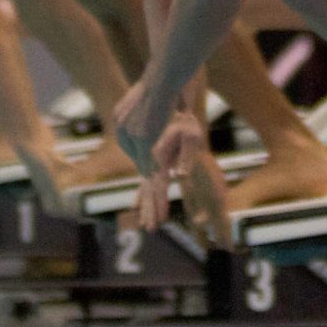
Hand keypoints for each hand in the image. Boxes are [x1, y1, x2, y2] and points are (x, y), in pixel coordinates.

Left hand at [109, 79, 171, 174]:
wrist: (161, 81)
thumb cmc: (158, 82)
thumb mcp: (143, 94)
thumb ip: (141, 104)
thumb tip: (149, 101)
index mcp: (119, 114)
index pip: (123, 136)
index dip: (131, 146)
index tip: (139, 153)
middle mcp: (121, 124)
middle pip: (127, 147)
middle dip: (136, 158)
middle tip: (145, 167)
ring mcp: (131, 133)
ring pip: (137, 155)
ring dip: (144, 166)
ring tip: (151, 173)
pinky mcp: (143, 139)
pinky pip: (145, 158)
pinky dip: (150, 167)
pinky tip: (155, 172)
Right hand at [131, 112, 204, 232]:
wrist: (166, 97)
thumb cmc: (184, 118)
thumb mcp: (191, 136)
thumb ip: (185, 157)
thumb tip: (178, 175)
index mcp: (157, 158)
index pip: (158, 187)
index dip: (159, 205)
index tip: (160, 221)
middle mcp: (147, 159)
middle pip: (147, 189)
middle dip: (150, 210)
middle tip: (151, 229)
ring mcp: (144, 157)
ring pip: (143, 185)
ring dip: (145, 204)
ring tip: (144, 223)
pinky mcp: (146, 156)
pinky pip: (143, 179)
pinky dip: (141, 193)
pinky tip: (136, 205)